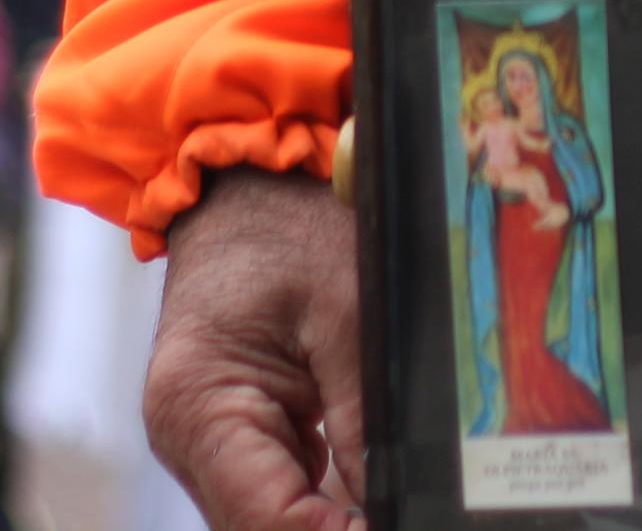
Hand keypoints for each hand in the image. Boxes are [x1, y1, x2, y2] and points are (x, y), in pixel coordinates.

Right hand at [145, 168, 363, 530]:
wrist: (247, 189)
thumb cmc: (292, 230)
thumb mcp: (349, 311)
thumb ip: (366, 414)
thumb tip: (395, 499)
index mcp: (199, 406)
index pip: (267, 519)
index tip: (398, 521)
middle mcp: (189, 439)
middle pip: (264, 528)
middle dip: (337, 527)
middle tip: (408, 510)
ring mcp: (208, 442)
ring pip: (272, 516)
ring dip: (332, 515)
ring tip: (396, 501)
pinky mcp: (235, 432)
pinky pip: (280, 486)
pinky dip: (325, 494)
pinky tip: (375, 487)